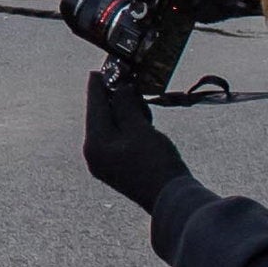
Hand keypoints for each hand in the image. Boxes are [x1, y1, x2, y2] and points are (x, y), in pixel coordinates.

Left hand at [81, 70, 192, 210]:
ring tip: (141, 101)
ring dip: (126, 111)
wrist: (172, 199)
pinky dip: (130, 126)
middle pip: (101, 115)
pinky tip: (143, 120)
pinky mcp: (119, 167)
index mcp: (95, 144)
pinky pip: (120, 139)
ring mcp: (106, 163)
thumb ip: (126, 104)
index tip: (104, 67)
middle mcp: (95, 154)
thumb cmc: (156, 163)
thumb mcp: (139, 128)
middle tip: (130, 81)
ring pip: (112, 126)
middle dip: (116, 98)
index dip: (101, 83)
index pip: (95, 105)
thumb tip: (120, 87)